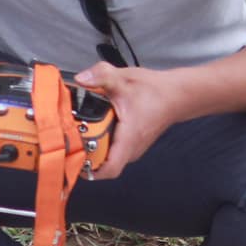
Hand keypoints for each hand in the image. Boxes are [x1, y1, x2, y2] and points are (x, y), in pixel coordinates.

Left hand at [73, 62, 185, 179]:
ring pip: (109, 160)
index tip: (73, 160)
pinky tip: (92, 132)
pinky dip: (102, 145)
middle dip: (85, 158)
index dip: (90, 170)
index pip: (111, 169)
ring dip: (93, 152)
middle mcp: (132, 148)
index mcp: (129, 138)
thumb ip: (101, 76)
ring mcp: (133, 149)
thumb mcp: (124, 79)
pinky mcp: (133, 145)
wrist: (176, 95)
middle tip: (69, 144)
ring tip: (77, 138)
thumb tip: (81, 78)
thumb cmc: (154, 90)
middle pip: (104, 167)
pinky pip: (114, 152)